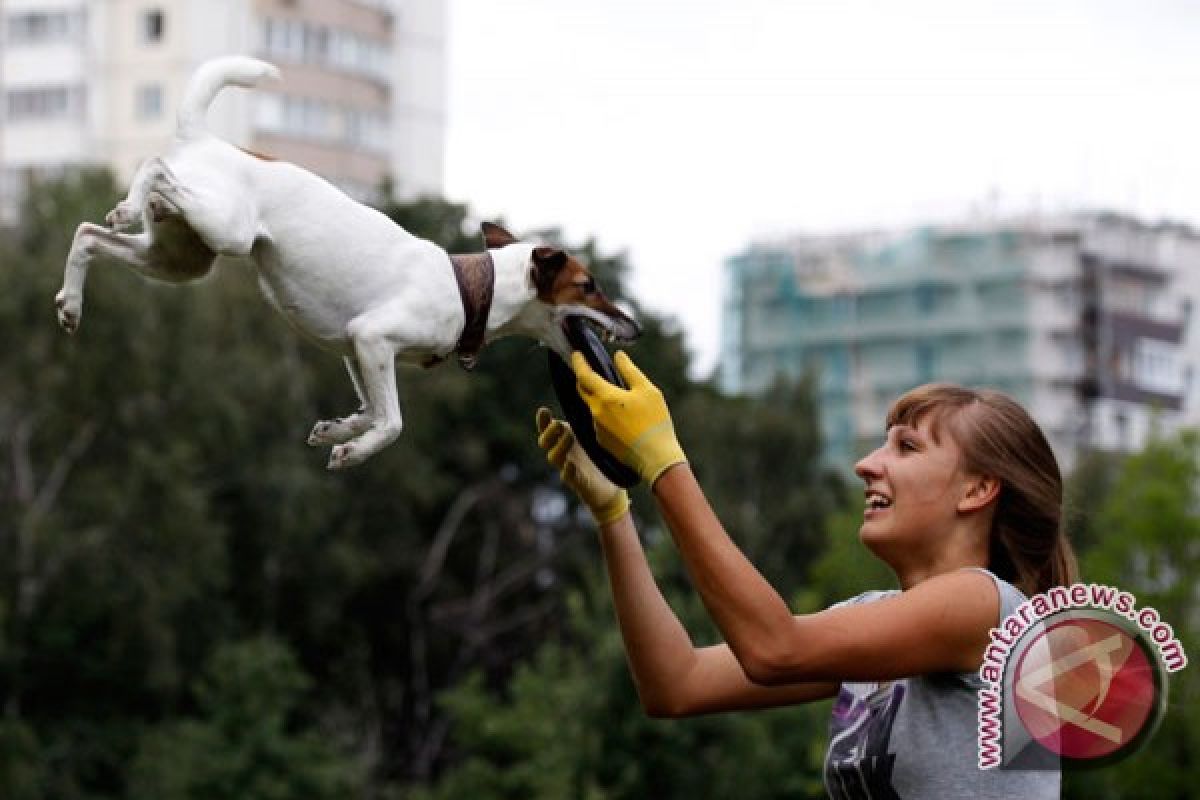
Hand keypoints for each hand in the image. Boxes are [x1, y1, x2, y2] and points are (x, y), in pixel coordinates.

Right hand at [536, 407, 629, 524]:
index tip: (544, 411)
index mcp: (566, 439)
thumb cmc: (601, 456)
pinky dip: (567, 470)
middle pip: (544, 442)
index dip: (542, 421)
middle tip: (559, 424)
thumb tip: (594, 393)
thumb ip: (590, 419)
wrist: (610, 486)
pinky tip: (570, 464)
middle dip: (548, 433)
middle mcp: (564, 452)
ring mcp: (568, 466)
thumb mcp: (595, 435)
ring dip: (559, 446)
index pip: (547, 429)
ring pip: (553, 457)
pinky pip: (567, 477)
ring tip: (570, 437)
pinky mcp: (577, 482)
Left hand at [570, 351, 686, 486]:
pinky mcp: (602, 442)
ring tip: (617, 398)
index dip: (579, 363)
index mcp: (606, 397)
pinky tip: (622, 418)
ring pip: (593, 407)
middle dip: (583, 379)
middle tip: (589, 370)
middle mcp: (596, 413)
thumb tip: (618, 356)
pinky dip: (606, 415)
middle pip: (583, 391)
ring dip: (599, 399)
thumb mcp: (648, 391)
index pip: (584, 375)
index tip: (576, 354)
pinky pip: (599, 423)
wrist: (656, 458)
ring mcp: (597, 429)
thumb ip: (630, 371)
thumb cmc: (655, 422)